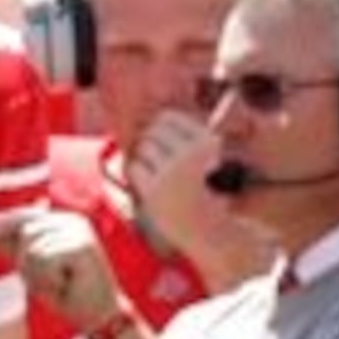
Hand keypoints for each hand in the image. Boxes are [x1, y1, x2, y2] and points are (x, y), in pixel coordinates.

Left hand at [0, 208, 121, 332]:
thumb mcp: (31, 267)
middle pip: (25, 233)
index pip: (22, 218)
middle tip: (51, 280)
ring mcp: (79, 230)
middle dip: (27, 263)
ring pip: (33, 248)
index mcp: (59, 221)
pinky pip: (45, 259)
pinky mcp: (82, 245)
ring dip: (39, 274)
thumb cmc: (65, 292)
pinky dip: (50, 278)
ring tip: (59, 282)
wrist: (97, 315)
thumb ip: (8, 246)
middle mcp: (70, 219)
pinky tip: (67, 284)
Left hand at [129, 108, 224, 251]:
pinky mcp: (154, 188)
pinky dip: (136, 174)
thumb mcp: (198, 153)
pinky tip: (148, 185)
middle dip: (152, 143)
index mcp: (205, 141)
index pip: (168, 117)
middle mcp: (191, 153)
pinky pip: (133, 166)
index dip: (161, 128)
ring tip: (158, 174)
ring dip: (145, 159)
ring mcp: (172, 171)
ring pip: (143, 147)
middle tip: (160, 162)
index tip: (167, 145)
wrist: (200, 225)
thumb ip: (178, 133)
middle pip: (153, 130)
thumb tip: (142, 113)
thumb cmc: (196, 186)